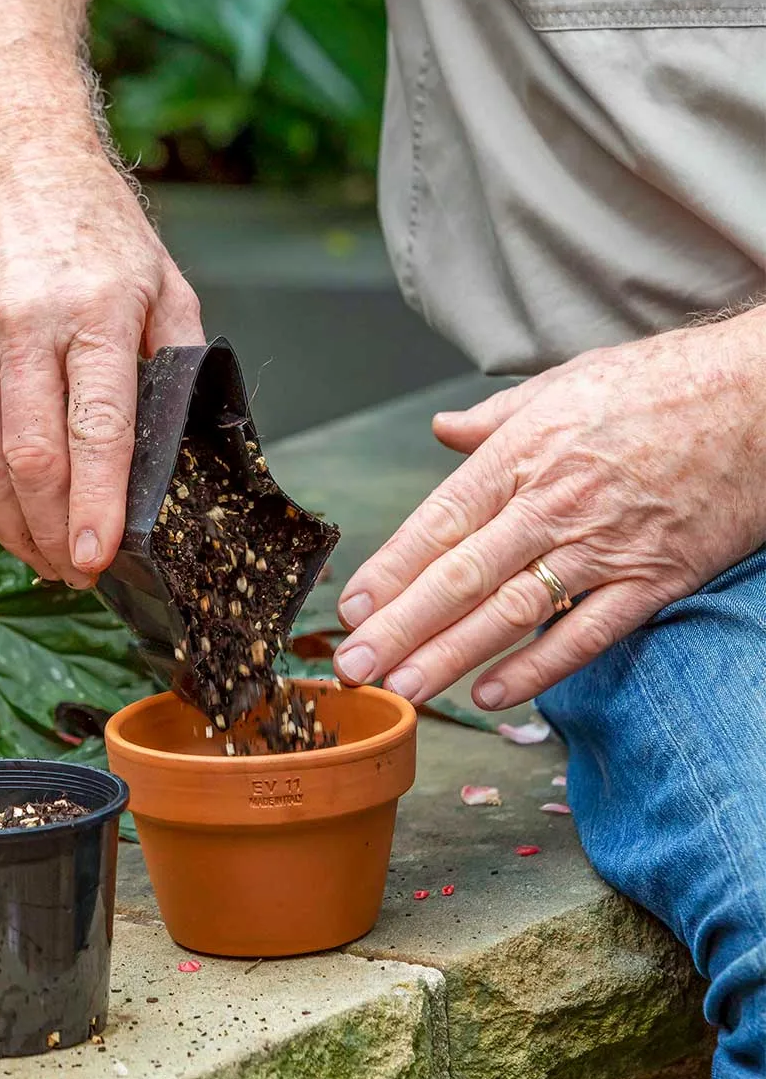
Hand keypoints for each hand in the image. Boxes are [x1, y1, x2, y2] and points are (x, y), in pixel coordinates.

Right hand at [0, 148, 203, 587]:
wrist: (5, 150)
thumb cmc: (93, 218)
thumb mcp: (160, 277)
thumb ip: (175, 356)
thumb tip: (185, 438)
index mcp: (95, 312)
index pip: (98, 432)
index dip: (96, 507)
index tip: (99, 559)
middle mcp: (26, 325)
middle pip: (33, 459)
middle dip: (53, 532)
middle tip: (76, 571)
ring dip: (11, 522)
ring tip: (42, 554)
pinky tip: (8, 504)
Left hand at [333, 311, 765, 709]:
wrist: (760, 397)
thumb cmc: (663, 384)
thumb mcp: (565, 382)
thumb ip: (496, 417)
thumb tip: (444, 430)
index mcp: (525, 451)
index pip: (441, 521)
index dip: (391, 569)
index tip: (353, 607)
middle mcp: (555, 502)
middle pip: (462, 575)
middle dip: (401, 626)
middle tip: (354, 665)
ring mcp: (605, 545)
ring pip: (512, 612)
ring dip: (451, 656)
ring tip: (404, 689)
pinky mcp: (654, 579)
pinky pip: (586, 634)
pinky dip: (537, 667)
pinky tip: (492, 695)